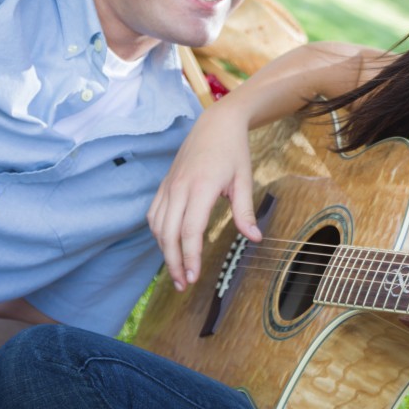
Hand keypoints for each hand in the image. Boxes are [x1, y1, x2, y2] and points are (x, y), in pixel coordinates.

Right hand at [148, 102, 261, 290]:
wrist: (215, 123)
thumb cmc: (233, 151)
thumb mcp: (244, 179)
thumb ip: (245, 211)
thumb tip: (254, 238)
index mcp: (201, 186)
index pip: (190, 230)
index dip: (190, 256)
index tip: (194, 278)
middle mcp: (180, 187)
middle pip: (168, 233)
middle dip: (174, 262)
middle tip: (184, 285)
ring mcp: (168, 186)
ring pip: (157, 226)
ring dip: (164, 252)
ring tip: (177, 272)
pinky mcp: (164, 185)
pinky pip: (153, 214)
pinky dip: (158, 234)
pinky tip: (167, 247)